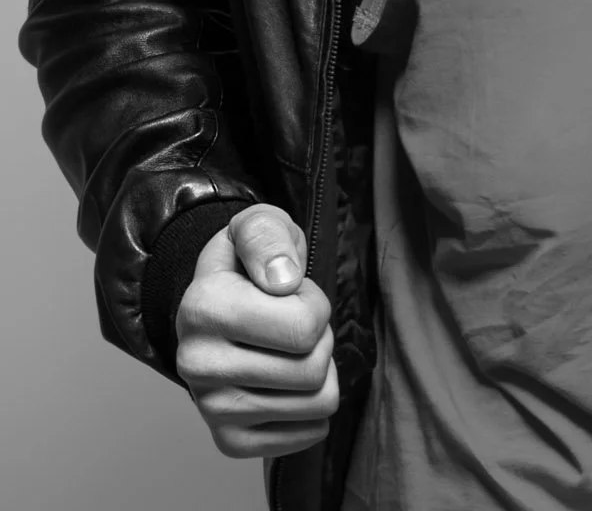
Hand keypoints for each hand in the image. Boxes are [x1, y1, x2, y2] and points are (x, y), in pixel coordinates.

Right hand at [175, 204, 338, 458]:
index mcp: (202, 308)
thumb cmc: (247, 263)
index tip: (290, 294)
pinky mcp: (228, 441)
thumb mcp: (258, 226)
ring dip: (318, 371)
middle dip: (319, 339)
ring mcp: (210, 409)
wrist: (216, 305)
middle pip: (312, 370)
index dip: (314, 305)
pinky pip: (308, 435)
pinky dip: (311, 408)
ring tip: (288, 349)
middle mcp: (196, 365)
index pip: (305, 328)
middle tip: (293, 323)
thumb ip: (269, 238)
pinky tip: (286, 382)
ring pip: (316, 404)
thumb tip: (282, 280)